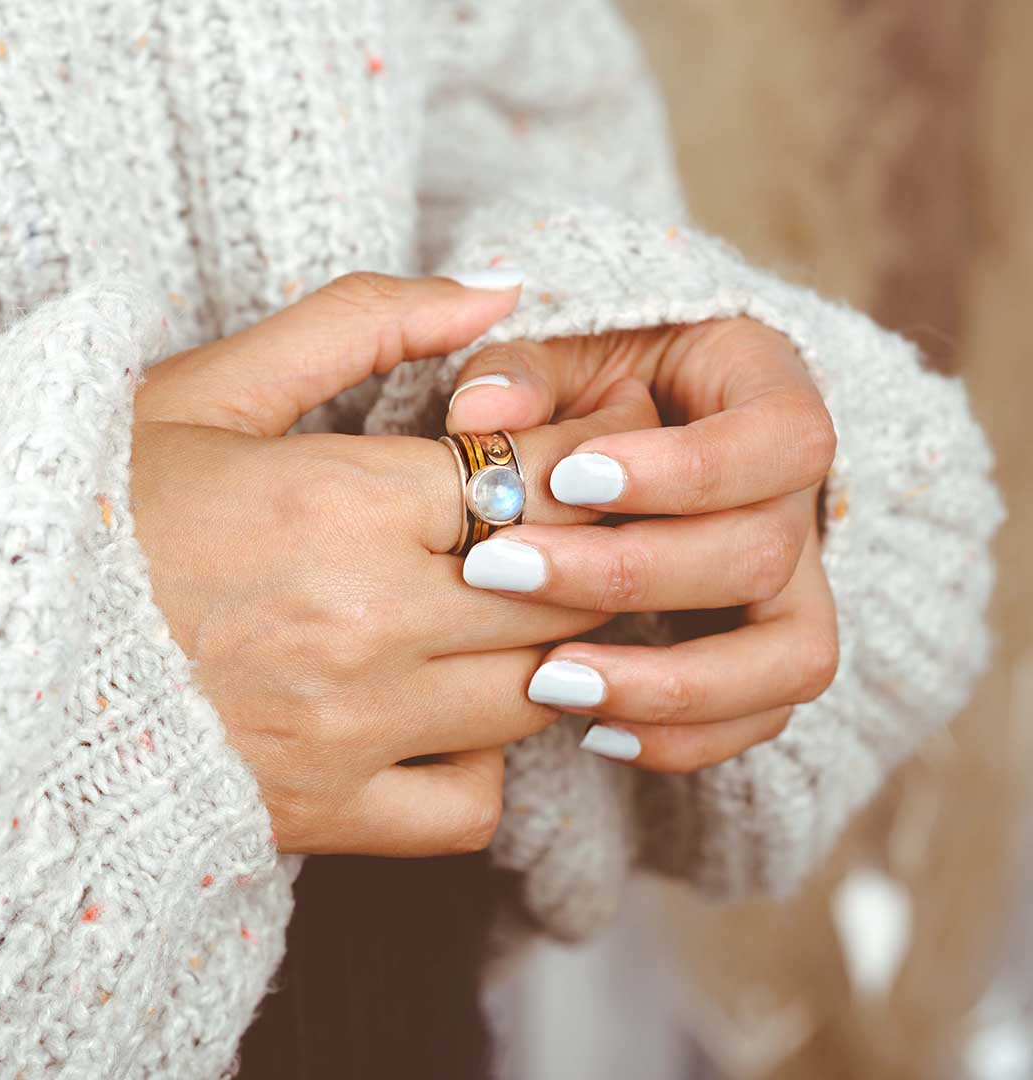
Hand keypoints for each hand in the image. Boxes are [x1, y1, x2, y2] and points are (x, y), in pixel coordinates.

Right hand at [132, 273, 657, 853]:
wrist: (0, 651)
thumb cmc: (105, 508)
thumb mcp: (213, 387)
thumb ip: (362, 323)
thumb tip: (496, 292)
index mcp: (337, 502)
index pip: (540, 480)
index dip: (588, 461)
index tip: (596, 452)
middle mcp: (361, 624)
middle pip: (562, 588)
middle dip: (589, 552)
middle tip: (574, 529)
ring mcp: (348, 730)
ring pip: (535, 692)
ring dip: (548, 647)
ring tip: (505, 611)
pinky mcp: (322, 812)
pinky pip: (469, 808)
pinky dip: (483, 765)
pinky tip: (445, 719)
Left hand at [447, 317, 838, 772]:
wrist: (639, 437)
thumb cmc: (600, 386)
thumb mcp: (566, 352)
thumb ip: (525, 371)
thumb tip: (479, 416)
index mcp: (773, 398)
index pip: (784, 439)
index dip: (687, 471)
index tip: (571, 480)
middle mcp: (801, 499)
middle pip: (762, 553)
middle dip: (628, 574)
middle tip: (504, 572)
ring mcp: (796, 584)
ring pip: (790, 658)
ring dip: (669, 683)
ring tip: (551, 681)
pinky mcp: (769, 651)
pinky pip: (765, 714)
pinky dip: (686, 738)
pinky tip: (593, 730)